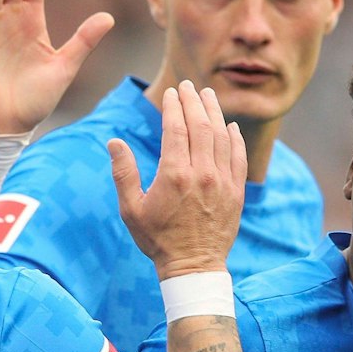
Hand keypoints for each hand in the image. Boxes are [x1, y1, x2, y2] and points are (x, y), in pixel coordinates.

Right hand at [110, 82, 247, 278]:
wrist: (193, 266)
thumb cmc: (157, 239)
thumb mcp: (131, 208)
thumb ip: (123, 173)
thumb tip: (114, 141)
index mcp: (174, 174)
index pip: (176, 128)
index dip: (174, 106)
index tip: (171, 92)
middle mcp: (202, 173)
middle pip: (201, 125)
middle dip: (194, 101)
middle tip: (188, 85)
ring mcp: (222, 182)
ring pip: (221, 136)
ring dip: (214, 112)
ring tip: (208, 96)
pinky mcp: (236, 192)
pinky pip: (238, 157)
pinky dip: (234, 138)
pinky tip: (229, 126)